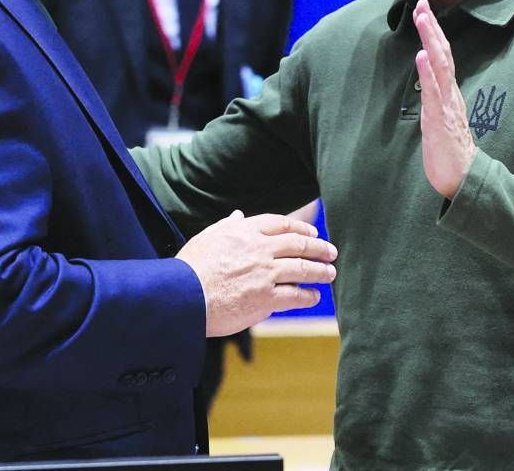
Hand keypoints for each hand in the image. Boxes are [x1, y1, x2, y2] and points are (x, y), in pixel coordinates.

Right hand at [176, 210, 336, 336]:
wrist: (182, 297)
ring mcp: (265, 273)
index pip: (282, 225)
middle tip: (331, 252)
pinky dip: (308, 296)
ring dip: (320, 271)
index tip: (312, 234)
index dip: (301, 229)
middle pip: (299, 245)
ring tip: (330, 274)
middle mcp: (260, 249)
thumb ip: (225, 226)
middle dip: (320, 248)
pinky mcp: (266, 298)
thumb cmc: (189, 269)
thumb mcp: (206, 238)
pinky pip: (295, 295)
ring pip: (303, 269)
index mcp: (245, 232)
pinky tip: (314, 296)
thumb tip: (237, 215)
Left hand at [412, 0, 475, 198]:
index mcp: (450, 94)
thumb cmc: (450, 153)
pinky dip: (427, 71)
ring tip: (422, 18)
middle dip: (432, 27)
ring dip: (430, 39)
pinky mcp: (440, 119)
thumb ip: (436, 101)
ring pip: (440, 66)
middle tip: (422, 3)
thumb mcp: (440, 121)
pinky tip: (421, 55)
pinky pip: (433, 91)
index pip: (443, 57)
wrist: (462, 178)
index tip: (425, 11)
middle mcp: (450, 94)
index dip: (434, 33)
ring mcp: (446, 105)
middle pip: (443, 54)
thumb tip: (428, 85)